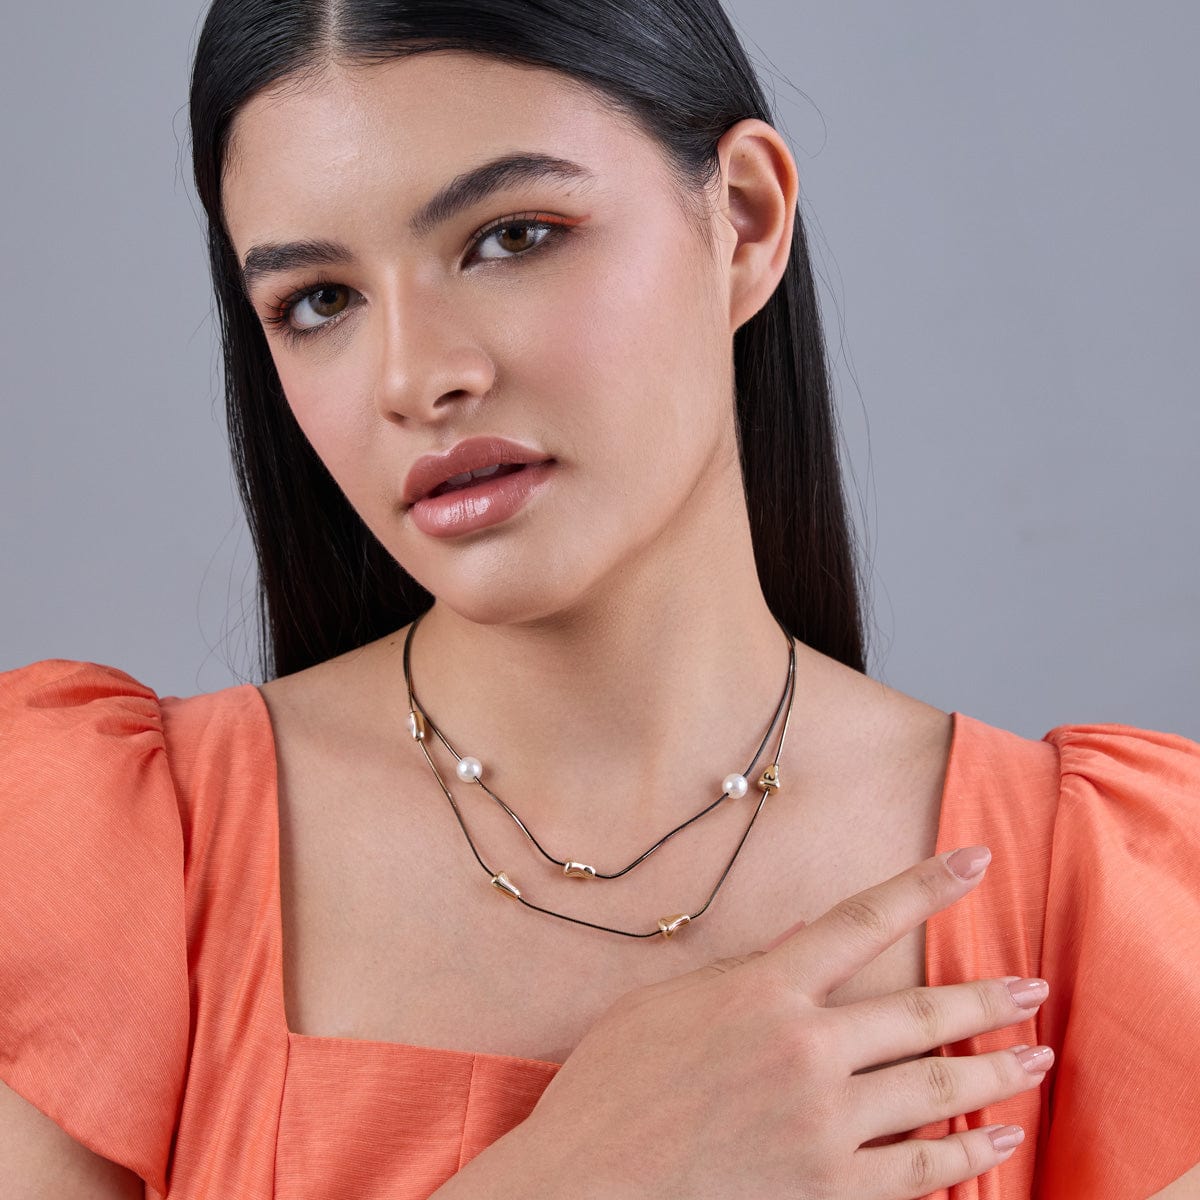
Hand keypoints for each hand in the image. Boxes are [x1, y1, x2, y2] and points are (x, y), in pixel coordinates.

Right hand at [517, 846, 1051, 1198]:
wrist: (586, 1186)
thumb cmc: (614, 1087)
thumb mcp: (666, 1004)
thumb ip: (743, 971)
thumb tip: (801, 935)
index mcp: (762, 991)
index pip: (859, 921)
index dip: (924, 886)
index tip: (975, 860)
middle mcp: (804, 1050)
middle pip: (920, 1014)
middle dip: (987, 998)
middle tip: (1034, 988)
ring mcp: (822, 1127)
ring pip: (935, 1092)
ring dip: (995, 1073)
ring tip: (1036, 1059)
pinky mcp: (827, 1192)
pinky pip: (918, 1173)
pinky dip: (967, 1155)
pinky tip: (998, 1140)